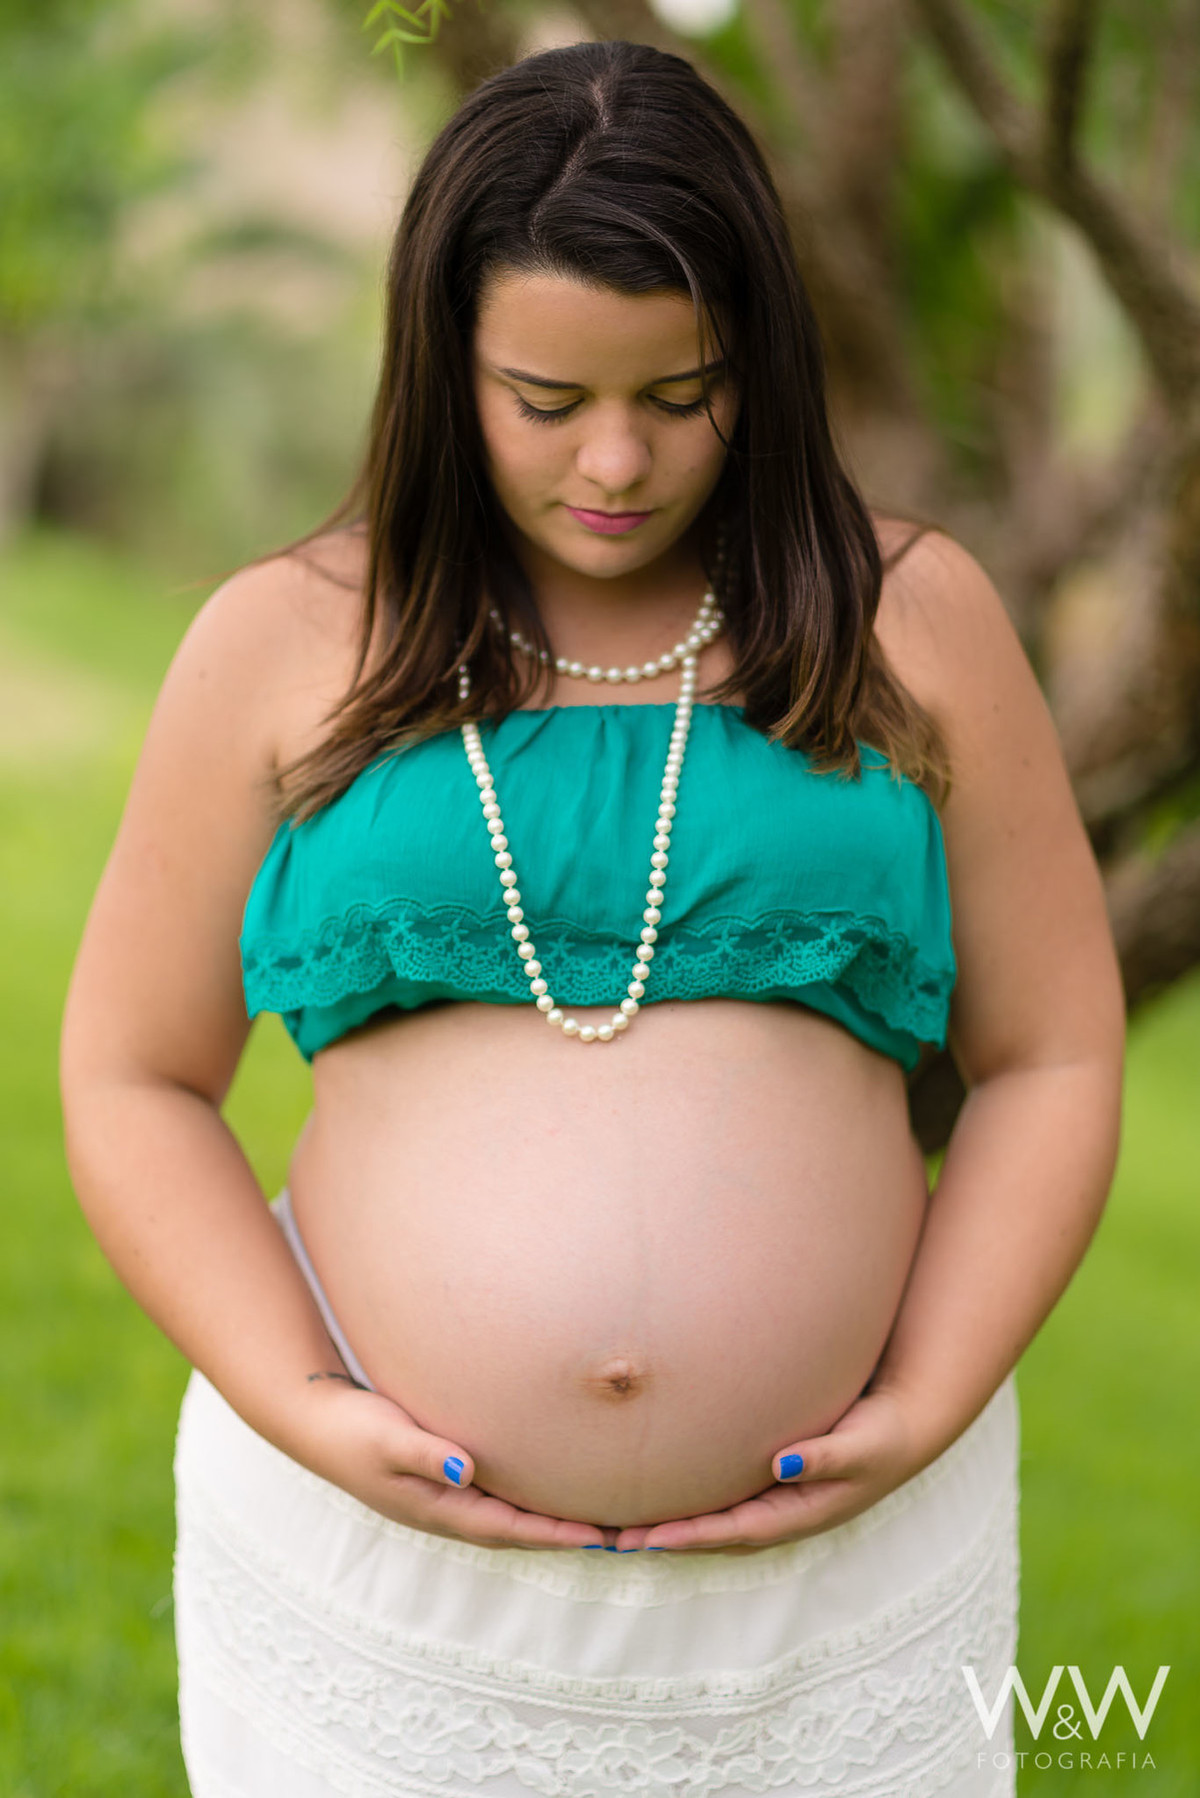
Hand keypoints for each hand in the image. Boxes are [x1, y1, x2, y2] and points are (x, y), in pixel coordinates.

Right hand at [279, 1371, 613, 1550]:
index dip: (555, 1534)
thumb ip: (426, 1453)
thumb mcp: (388, 1437)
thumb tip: (467, 1470)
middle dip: (564, 1535)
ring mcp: (443, 1495)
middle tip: (617, 1537)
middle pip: (517, 1530)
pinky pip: (495, 1494)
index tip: (599, 1538)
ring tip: (595, 1519)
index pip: (509, 1527)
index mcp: (438, 1508)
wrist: (315, 1420)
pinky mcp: (442, 1475)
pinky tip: (546, 1484)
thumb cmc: (352, 1428)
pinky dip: (525, 1497)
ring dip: (548, 1520)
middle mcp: (446, 1509)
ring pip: (508, 1515)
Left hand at [608, 1385, 937, 1553]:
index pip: (736, 1529)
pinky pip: (727, 1496)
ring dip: (675, 1523)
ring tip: (624, 1524)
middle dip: (669, 1538)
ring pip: (718, 1519)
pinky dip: (695, 1501)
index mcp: (802, 1512)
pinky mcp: (774, 1479)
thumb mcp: (862, 1445)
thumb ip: (826, 1455)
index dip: (692, 1535)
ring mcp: (779, 1499)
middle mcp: (784, 1512)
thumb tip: (783, 1465)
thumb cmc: (885, 1434)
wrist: (907, 1423)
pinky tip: (666, 1488)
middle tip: (614, 1540)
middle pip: (717, 1534)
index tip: (647, 1540)